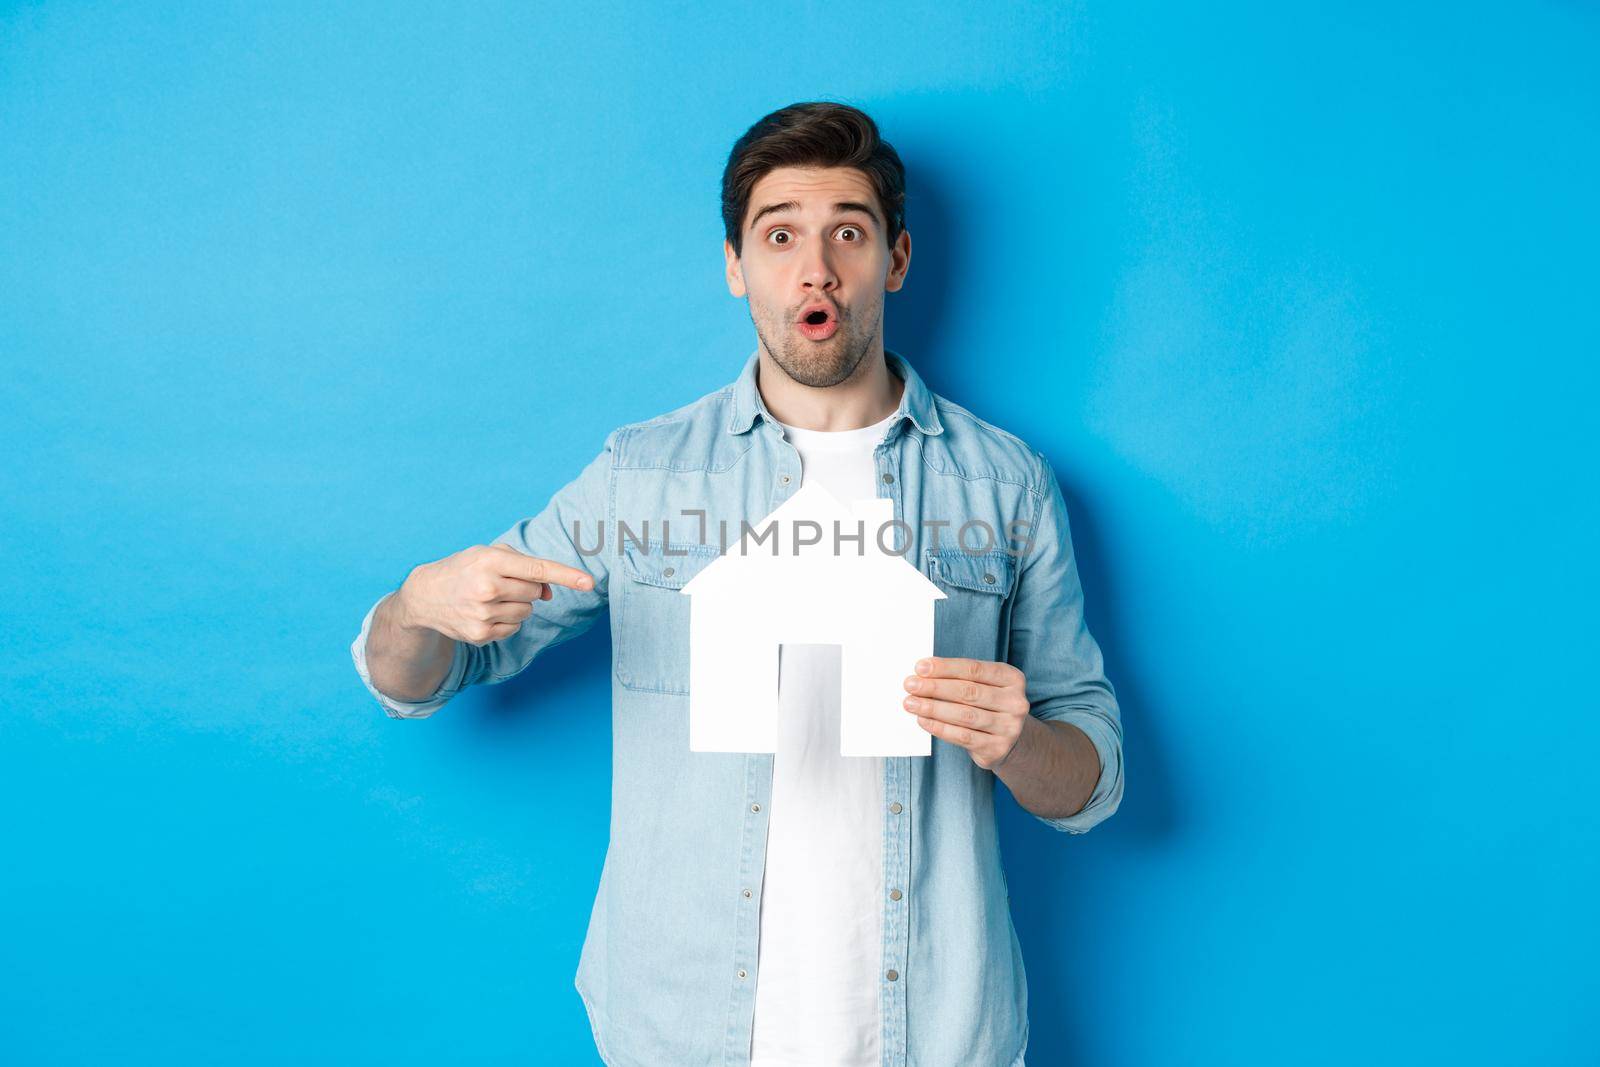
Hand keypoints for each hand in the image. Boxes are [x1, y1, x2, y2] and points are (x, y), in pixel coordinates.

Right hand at [397, 543, 594, 645]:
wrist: (425, 596)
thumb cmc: (465, 569)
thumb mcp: (489, 555)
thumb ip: (525, 566)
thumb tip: (550, 592)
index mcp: (491, 561)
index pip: (537, 569)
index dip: (566, 576)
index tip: (589, 582)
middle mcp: (487, 588)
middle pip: (535, 592)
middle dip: (527, 587)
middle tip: (502, 583)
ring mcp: (484, 614)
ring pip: (527, 611)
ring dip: (517, 604)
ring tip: (490, 598)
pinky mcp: (481, 635)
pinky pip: (514, 628)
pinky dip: (506, 621)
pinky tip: (485, 613)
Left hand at [902, 657, 1029, 769]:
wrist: (1010, 741)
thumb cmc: (988, 705)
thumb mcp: (985, 685)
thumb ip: (960, 678)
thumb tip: (923, 674)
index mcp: (1012, 678)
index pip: (974, 669)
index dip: (945, 667)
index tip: (920, 667)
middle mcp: (1015, 702)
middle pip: (969, 692)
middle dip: (935, 688)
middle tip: (910, 685)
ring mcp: (1008, 727)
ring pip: (964, 715)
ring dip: (933, 708)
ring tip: (911, 703)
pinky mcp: (996, 748)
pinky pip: (962, 736)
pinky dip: (940, 728)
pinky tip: (923, 720)